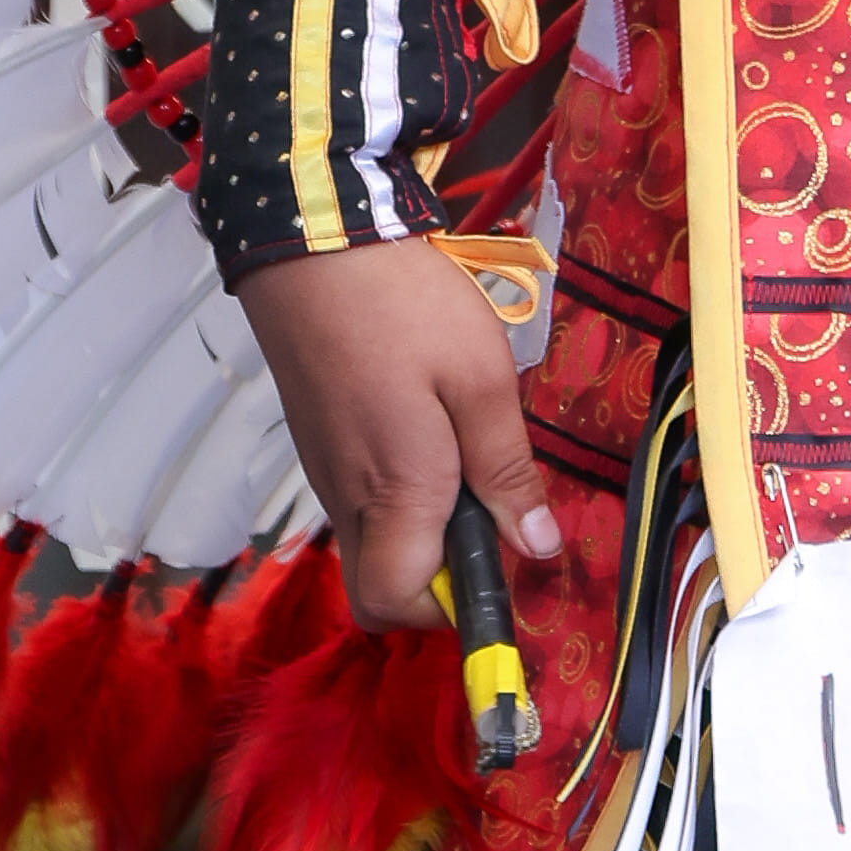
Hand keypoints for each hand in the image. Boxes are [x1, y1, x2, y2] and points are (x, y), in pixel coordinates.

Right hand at [236, 241, 564, 629]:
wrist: (313, 242)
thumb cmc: (406, 307)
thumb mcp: (480, 378)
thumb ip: (506, 469)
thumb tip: (537, 548)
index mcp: (396, 493)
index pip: (400, 606)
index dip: (451, 608)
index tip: (495, 560)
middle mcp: (348, 499)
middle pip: (376, 593)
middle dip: (431, 584)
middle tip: (480, 517)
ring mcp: (323, 471)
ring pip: (367, 547)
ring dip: (415, 536)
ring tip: (459, 459)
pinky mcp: (315, 441)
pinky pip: (355, 503)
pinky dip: (392, 499)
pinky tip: (422, 433)